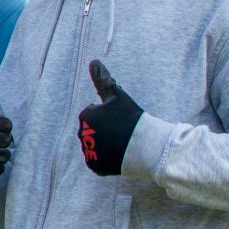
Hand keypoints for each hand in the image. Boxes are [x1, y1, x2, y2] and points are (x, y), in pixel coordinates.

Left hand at [78, 59, 142, 175]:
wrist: (145, 146)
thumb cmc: (132, 119)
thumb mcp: (117, 96)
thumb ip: (103, 80)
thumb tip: (93, 61)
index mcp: (85, 116)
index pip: (94, 114)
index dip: (109, 116)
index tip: (120, 118)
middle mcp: (82, 135)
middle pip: (93, 130)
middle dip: (105, 130)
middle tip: (123, 131)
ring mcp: (88, 152)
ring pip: (95, 146)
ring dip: (105, 144)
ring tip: (122, 143)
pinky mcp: (95, 166)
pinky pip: (98, 161)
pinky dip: (106, 159)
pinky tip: (118, 155)